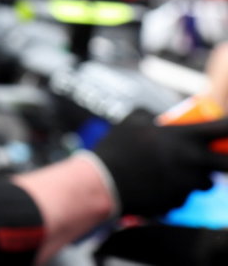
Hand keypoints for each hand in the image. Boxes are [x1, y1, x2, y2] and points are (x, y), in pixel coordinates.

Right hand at [90, 115, 227, 216]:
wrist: (103, 183)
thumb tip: (160, 118)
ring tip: (172, 171)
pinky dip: (175, 191)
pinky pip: (185, 196)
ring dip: (197, 176)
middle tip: (215, 157)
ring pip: (206, 182)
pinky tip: (154, 185)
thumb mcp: (132, 120)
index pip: (224, 128)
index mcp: (185, 137)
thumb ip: (152, 115)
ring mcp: (188, 184)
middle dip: (225, 160)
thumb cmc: (117, 148)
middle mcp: (194, 161)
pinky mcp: (179, 202)